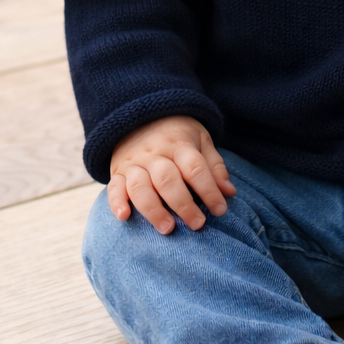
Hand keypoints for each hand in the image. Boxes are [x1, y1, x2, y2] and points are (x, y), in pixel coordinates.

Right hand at [108, 115, 235, 233]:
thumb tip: (229, 192)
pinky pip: (114, 188)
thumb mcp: (200, 139)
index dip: (209, 190)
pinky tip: (124, 217)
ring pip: (141, 187)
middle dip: (183, 204)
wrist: (141, 114)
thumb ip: (214, 166)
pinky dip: (117, 202)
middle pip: (168, 180)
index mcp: (179, 144)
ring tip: (167, 228)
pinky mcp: (117, 172)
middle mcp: (155, 154)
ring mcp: (134, 163)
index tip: (220, 210)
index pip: (195, 168)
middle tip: (198, 224)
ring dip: (153, 210)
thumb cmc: (177, 133)